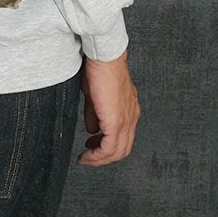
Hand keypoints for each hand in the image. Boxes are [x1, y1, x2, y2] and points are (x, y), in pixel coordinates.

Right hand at [76, 49, 140, 166]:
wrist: (105, 57)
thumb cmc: (100, 68)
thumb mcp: (95, 95)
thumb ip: (94, 113)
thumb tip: (92, 129)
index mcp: (128, 110)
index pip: (122, 137)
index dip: (107, 146)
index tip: (92, 147)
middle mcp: (131, 117)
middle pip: (122, 149)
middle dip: (104, 158)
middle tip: (88, 158)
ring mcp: (127, 121)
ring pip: (117, 151)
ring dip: (100, 159)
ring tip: (86, 159)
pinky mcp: (117, 123)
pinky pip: (109, 147)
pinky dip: (98, 155)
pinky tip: (87, 154)